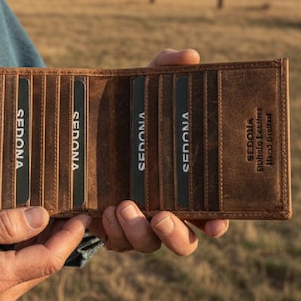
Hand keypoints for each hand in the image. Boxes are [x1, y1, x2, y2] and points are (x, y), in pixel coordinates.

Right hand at [0, 206, 89, 300]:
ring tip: (56, 214)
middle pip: (46, 265)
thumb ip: (7, 224)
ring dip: (47, 243)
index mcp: (0, 278)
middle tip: (73, 208)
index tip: (83, 215)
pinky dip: (30, 250)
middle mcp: (4, 294)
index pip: (50, 259)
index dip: (70, 237)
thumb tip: (43, 217)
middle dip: (62, 238)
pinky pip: (21, 271)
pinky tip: (30, 229)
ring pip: (35, 268)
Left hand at [86, 46, 229, 254]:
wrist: (83, 128)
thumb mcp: (143, 88)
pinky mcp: (109, 226)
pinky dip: (111, 232)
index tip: (215, 222)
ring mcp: (137, 221)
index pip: (211, 212)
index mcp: (184, 185)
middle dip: (175, 236)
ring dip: (138, 232)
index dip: (217, 222)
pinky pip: (115, 243)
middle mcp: (166, 208)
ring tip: (122, 206)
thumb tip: (190, 55)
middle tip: (162, 216)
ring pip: (147, 244)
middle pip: (184, 241)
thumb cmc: (128, 112)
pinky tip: (102, 212)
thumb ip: (166, 69)